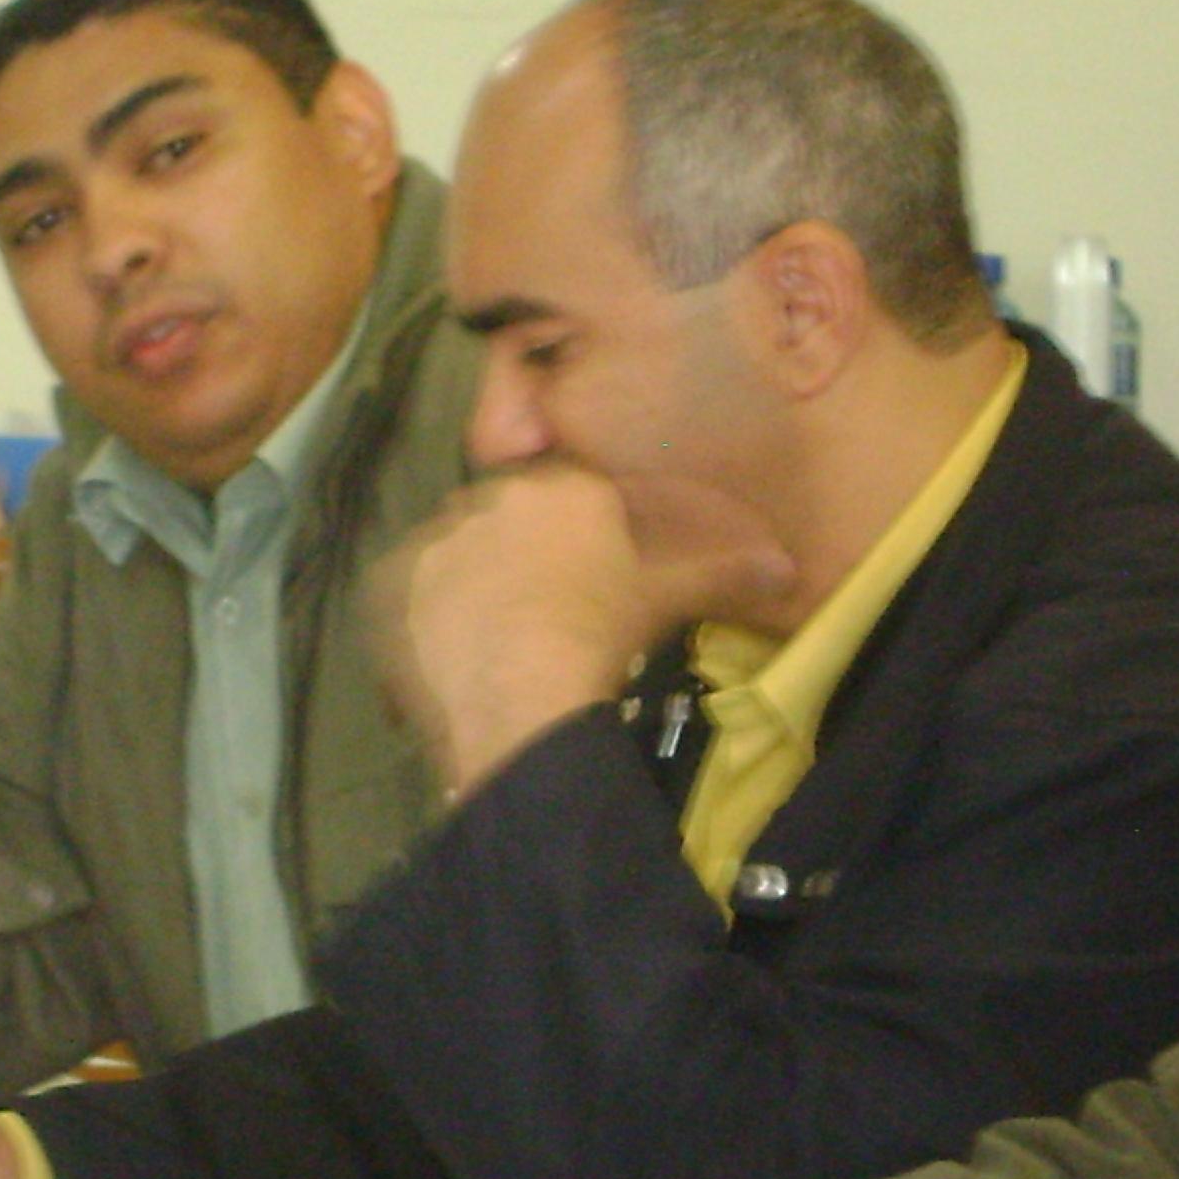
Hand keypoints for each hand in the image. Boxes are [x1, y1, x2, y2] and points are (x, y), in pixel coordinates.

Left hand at [369, 462, 794, 793]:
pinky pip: (410, 593)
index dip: (576, 538)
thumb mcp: (668, 598)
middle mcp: (494, 495)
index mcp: (562, 486)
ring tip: (496, 638)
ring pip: (459, 552)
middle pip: (510, 518)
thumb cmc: (604, 634)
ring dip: (473, 583)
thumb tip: (784, 568)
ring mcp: (437, 537)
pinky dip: (427, 617)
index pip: (570, 494)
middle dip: (522, 555)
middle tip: (542, 611)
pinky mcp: (394, 582)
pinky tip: (452, 653)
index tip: (581, 577)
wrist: (522, 691)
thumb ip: (725, 574)